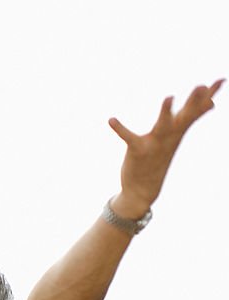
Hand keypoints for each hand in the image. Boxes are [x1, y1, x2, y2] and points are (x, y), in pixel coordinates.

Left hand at [109, 79, 223, 216]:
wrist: (142, 190)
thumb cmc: (159, 157)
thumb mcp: (177, 136)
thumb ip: (191, 118)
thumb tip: (211, 103)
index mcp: (179, 131)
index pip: (197, 110)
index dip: (209, 95)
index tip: (221, 79)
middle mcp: (170, 137)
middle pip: (185, 116)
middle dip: (194, 102)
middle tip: (202, 85)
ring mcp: (155, 144)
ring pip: (163, 126)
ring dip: (165, 112)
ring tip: (169, 97)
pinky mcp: (138, 150)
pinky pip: (129, 138)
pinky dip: (120, 129)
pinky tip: (111, 120)